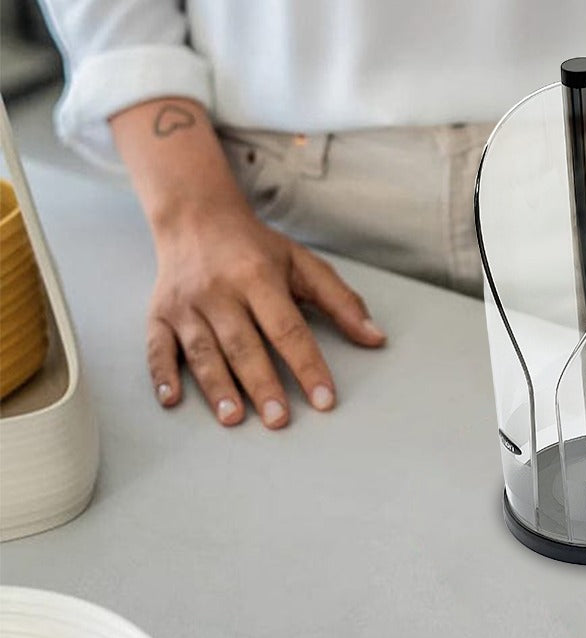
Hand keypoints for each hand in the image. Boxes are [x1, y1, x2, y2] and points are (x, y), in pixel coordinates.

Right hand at [147, 195, 385, 428]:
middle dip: (262, 385)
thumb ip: (340, 301)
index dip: (308, 365)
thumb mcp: (303, 263)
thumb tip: (376, 338)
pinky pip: (157, 348)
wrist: (197, 217)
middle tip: (280, 420)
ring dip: (218, 387)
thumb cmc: (256, 248)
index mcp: (259, 276)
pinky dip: (162, 375)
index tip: (325, 398)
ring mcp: (186, 304)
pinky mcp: (159, 313)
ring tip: (235, 419)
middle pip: (244, 344)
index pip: (288, 328)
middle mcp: (220, 291)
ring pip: (203, 351)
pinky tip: (173, 401)